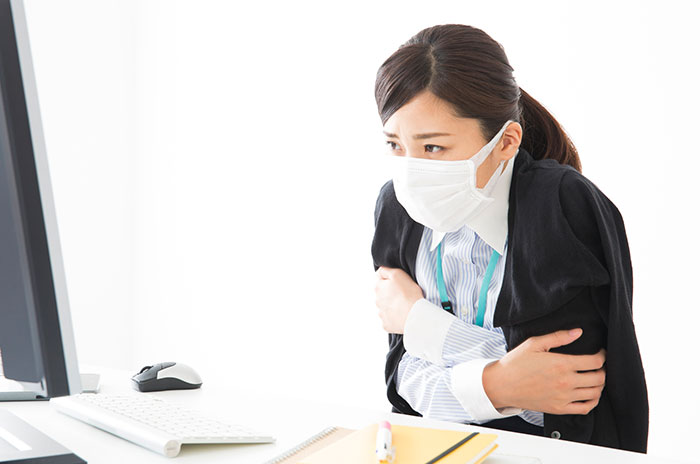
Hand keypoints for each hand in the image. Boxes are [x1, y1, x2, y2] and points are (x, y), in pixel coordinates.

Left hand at [374, 266, 423, 333]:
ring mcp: (381, 314)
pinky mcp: (386, 325)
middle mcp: (377, 301)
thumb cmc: (409, 294)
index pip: (381, 281)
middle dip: (391, 294)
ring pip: (386, 307)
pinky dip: (395, 318)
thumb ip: (385, 270)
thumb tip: (379, 272)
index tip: (400, 285)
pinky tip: (403, 315)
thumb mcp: (398, 274)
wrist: (415, 315)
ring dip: (393, 306)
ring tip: (405, 306)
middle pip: (384, 295)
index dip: (391, 281)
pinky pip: (389, 320)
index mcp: (378, 287)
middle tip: (404, 295)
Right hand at [483, 328, 605, 414]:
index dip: (602, 356)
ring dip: (599, 385)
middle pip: (599, 378)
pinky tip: (590, 394)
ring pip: (595, 393)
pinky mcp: (559, 408)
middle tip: (598, 366)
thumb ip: (558, 337)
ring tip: (595, 378)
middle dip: (603, 370)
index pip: (595, 361)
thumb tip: (578, 332)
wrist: (502, 385)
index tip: (600, 353)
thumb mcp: (534, 344)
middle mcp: (565, 382)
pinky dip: (593, 401)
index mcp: (561, 364)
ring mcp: (563, 397)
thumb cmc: (516, 363)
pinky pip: (585, 408)